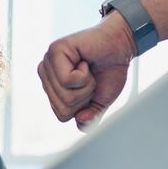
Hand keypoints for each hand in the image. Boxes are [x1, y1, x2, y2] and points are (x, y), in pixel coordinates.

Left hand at [38, 12, 135, 129]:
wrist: (121, 46)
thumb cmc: (108, 70)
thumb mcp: (100, 102)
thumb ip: (90, 118)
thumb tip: (81, 122)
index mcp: (52, 88)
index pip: (62, 115)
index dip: (82, 107)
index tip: (89, 88)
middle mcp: (46, 75)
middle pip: (63, 107)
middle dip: (85, 96)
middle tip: (90, 77)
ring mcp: (48, 62)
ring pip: (66, 95)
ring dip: (86, 85)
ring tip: (87, 69)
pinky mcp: (55, 51)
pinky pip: (67, 80)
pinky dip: (84, 74)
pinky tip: (84, 61)